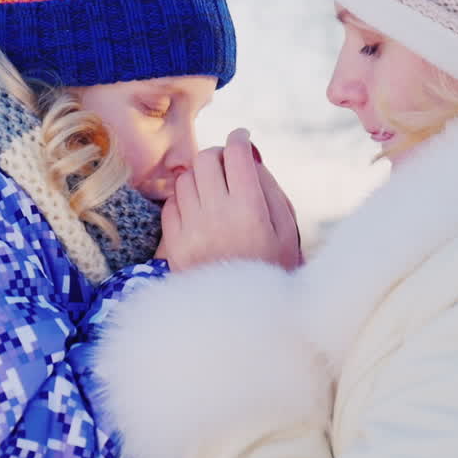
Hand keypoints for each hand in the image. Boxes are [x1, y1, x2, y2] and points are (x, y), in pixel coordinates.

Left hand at [156, 129, 302, 272]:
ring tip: (213, 191)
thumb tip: (250, 157)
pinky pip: (170, 204)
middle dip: (217, 156)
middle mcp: (217, 215)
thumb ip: (270, 189)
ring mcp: (191, 230)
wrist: (244, 318)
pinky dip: (183, 201)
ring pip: (185, 179)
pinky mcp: (174, 244)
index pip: (237, 155)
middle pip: (206, 159)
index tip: (242, 139)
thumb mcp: (286, 230)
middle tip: (227, 165)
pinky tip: (198, 211)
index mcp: (250, 210)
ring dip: (199, 178)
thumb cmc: (272, 268)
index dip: (240, 139)